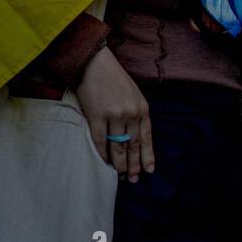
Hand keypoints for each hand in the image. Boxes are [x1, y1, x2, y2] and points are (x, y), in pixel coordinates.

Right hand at [75, 45, 154, 181]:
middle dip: (133, 165)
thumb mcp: (132, 93)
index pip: (146, 139)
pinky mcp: (96, 115)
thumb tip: (134, 134)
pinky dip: (102, 153)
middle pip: (133, 146)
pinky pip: (100, 140)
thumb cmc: (112, 77)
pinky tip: (103, 162)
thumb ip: (136, 112)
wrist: (93, 62)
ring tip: (119, 175)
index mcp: (142, 108)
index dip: (147, 157)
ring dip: (119, 163)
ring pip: (118, 147)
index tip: (148, 171)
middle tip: (132, 179)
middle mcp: (131, 114)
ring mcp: (114, 115)